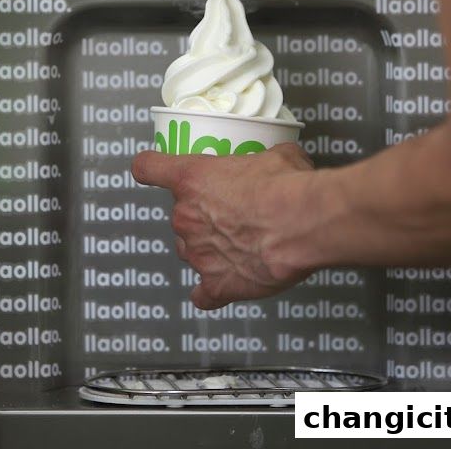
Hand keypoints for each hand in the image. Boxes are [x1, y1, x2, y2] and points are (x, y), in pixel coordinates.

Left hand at [132, 142, 318, 308]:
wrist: (302, 223)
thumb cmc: (285, 186)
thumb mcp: (277, 156)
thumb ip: (265, 159)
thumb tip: (282, 161)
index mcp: (192, 179)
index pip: (149, 168)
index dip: (151, 168)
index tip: (153, 169)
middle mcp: (186, 217)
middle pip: (180, 216)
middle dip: (202, 215)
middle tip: (232, 213)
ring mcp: (198, 253)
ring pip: (190, 251)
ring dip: (208, 249)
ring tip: (238, 246)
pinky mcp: (216, 284)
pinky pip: (203, 294)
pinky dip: (212, 290)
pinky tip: (225, 285)